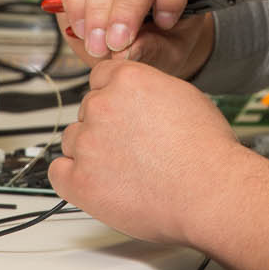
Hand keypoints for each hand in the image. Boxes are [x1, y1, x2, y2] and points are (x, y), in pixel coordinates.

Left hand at [48, 60, 268, 269]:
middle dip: (105, 126)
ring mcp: (87, 143)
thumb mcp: (183, 96)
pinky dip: (73, 178)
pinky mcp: (79, 180)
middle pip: (87, 110)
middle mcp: (102, 105)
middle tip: (131, 147)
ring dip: (90, 152)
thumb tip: (137, 96)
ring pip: (73, 140)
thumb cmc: (206, 150)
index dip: (113, 97)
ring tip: (123, 169)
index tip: (122, 113)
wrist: (210, 191)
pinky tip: (98, 182)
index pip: (100, 78)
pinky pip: (58, 173)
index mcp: (127, 79)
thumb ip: (149, 89)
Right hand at [55, 0, 213, 75]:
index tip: (164, 24)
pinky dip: (76, 6)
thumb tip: (126, 51)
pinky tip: (82, 31)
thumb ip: (153, 50)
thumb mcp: (170, 53)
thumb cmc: (165, 41)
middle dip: (125, 10)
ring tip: (97, 46)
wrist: (143, 40)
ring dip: (97, 13)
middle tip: (116, 44)